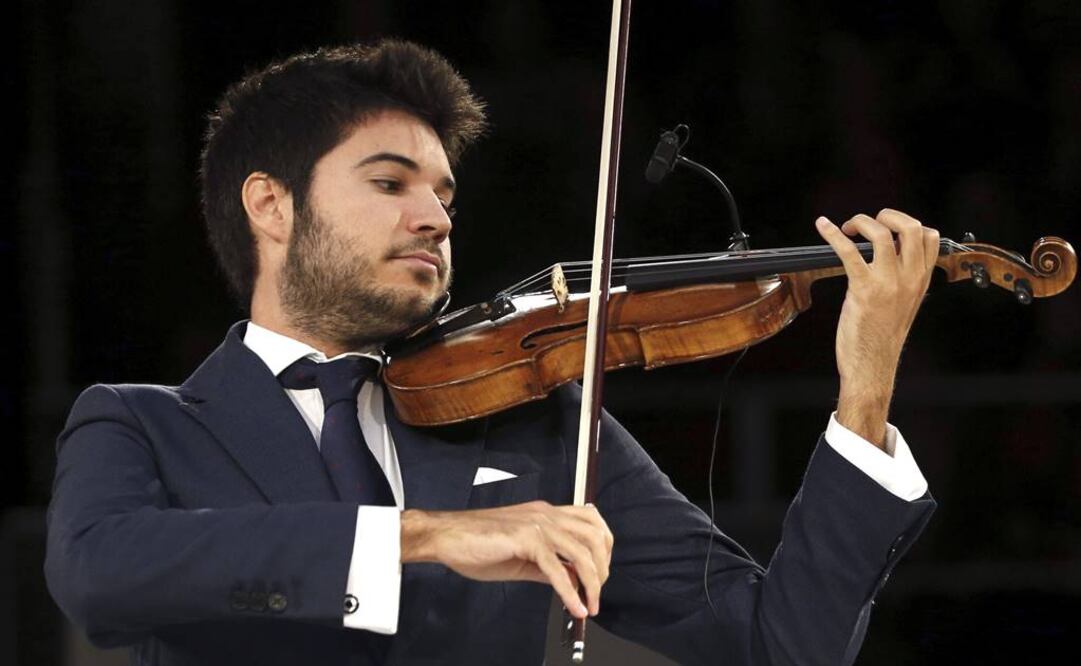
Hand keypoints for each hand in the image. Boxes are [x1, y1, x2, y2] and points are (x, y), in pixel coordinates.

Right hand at [400, 501, 613, 618]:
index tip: (601, 573)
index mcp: (545, 513)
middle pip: (593, 535)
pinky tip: (574, 607)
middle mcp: (545, 514)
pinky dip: (570, 592)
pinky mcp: (525, 539)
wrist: (444, 536)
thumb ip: (547, 566)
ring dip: (592, 583)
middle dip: (602, 568)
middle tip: (597, 594)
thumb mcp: (520, 557)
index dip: (603, 547)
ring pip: (581, 552)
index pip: (590, 521)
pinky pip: (556, 569)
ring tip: (590, 606)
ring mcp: (536, 524)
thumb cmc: (475, 544)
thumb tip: (572, 581)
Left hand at [815, 209, 938, 446]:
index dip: (909, 223)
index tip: (889, 226)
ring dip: (862, 222)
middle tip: (869, 222)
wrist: (872, 366)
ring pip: (882, 234)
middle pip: (912, 228)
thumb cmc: (881, 338)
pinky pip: (849, 252)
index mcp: (921, 282)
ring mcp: (888, 284)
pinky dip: (833, 234)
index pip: (930, 237)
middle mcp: (909, 279)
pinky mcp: (863, 290)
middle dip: (889, 215)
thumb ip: (902, 281)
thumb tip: (889, 258)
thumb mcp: (903, 305)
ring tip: (848, 227)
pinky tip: (823, 227)